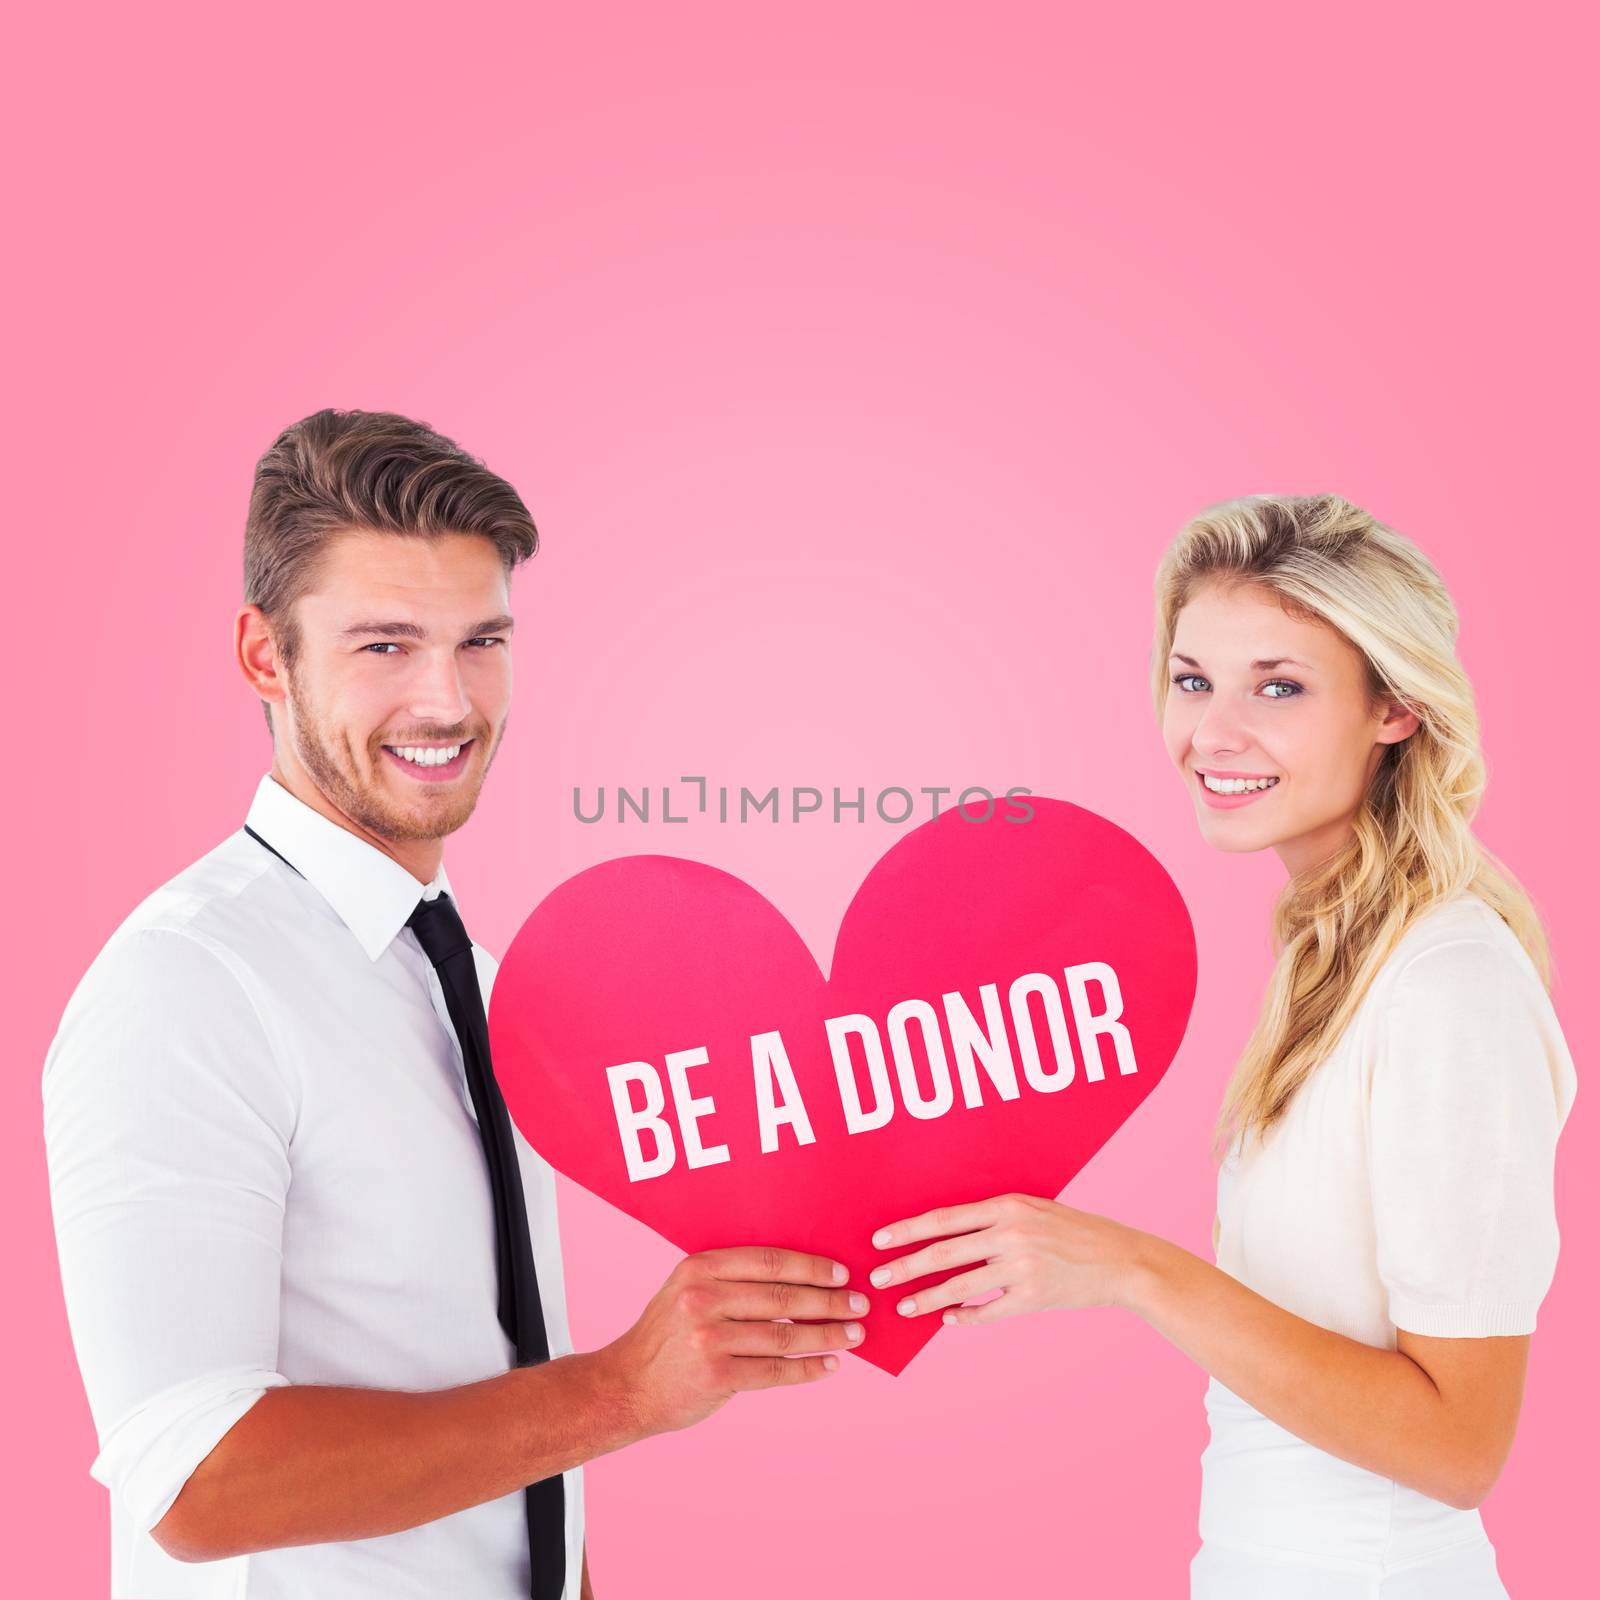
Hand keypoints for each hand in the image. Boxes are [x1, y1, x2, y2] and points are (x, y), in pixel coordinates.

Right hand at [600, 1247, 868, 1434]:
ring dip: (827, 1335)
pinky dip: (808, 1368)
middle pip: (783, 1296)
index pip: (770, 1260)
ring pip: (785, 1334)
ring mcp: (709, 1338)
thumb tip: (802, 1278)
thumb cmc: (666, 1335)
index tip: (841, 1272)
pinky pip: (775, 1370)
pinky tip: (830, 1365)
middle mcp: (703, 1298)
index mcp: (700, 1267)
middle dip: (829, 1301)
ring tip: (854, 1335)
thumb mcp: (687, 1289)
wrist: (625, 1385)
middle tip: (859, 1304)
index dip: (811, 1266)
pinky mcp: (716, 1376)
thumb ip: (731, 1280)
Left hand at [869, 1193, 1146, 1324]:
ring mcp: (1022, 1267)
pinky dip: (966, 1317)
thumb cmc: (1075, 1231)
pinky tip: (949, 1319)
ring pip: (960, 1286)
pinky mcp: (1034, 1297)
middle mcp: (1011, 1234)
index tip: (880, 1240)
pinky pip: (989, 1311)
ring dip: (927, 1298)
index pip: (945, 1218)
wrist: (1121, 1259)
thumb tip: (949, 1233)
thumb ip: (995, 1218)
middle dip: (905, 1266)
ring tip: (904, 1307)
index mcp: (1008, 1206)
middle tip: (878, 1278)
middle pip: (944, 1252)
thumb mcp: (1035, 1209)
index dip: (909, 1230)